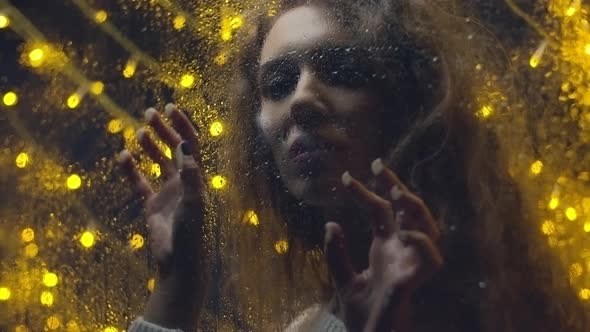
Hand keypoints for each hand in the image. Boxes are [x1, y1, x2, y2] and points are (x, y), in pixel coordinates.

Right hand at [118, 104, 208, 329]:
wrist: (180, 262)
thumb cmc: (192, 233)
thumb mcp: (194, 202)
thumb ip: (189, 174)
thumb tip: (185, 145)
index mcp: (197, 178)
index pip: (191, 145)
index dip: (183, 125)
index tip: (171, 108)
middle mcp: (184, 182)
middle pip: (174, 149)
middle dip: (164, 130)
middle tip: (150, 113)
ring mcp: (168, 193)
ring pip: (158, 162)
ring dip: (150, 146)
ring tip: (138, 131)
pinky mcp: (152, 205)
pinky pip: (140, 182)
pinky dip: (131, 169)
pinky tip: (123, 156)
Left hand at [324, 159, 442, 331]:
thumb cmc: (360, 315)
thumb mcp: (342, 279)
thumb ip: (336, 253)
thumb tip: (330, 222)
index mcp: (383, 248)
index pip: (379, 211)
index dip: (365, 191)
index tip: (345, 176)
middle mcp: (400, 252)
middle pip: (406, 211)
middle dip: (395, 185)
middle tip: (378, 164)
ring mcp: (410, 265)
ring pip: (427, 228)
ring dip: (414, 209)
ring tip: (395, 192)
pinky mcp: (414, 282)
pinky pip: (431, 259)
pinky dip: (422, 243)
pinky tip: (405, 233)